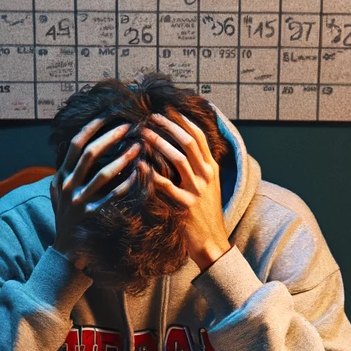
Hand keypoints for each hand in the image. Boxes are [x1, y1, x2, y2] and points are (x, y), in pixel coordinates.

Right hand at [50, 117, 139, 269]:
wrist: (65, 251)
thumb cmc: (66, 218)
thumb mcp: (59, 194)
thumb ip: (65, 173)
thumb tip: (77, 147)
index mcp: (61, 176)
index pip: (75, 144)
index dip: (91, 127)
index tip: (108, 115)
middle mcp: (69, 187)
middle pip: (90, 154)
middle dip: (110, 137)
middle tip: (128, 126)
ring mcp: (80, 202)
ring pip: (104, 173)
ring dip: (123, 158)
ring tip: (139, 147)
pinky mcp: (94, 216)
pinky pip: (114, 196)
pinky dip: (128, 183)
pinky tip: (140, 173)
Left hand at [145, 113, 229, 271]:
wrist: (211, 241)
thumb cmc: (205, 212)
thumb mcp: (209, 185)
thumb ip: (198, 165)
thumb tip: (182, 142)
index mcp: (212, 168)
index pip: (199, 136)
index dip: (182, 120)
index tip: (166, 109)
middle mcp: (206, 176)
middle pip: (189, 142)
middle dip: (169, 126)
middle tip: (150, 117)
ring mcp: (196, 191)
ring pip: (179, 159)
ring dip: (159, 143)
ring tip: (143, 134)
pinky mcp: (184, 206)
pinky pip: (165, 185)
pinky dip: (150, 172)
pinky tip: (138, 164)